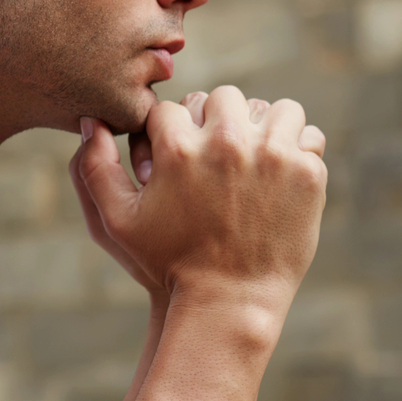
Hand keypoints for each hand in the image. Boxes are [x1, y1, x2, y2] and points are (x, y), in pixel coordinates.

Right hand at [69, 85, 326, 311]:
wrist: (230, 302)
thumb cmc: (167, 263)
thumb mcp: (115, 221)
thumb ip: (94, 167)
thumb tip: (93, 120)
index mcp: (179, 148)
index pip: (174, 107)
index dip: (171, 132)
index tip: (178, 158)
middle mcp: (228, 143)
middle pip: (222, 97)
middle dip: (216, 122)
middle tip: (215, 157)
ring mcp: (273, 155)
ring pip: (272, 107)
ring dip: (261, 127)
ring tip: (252, 158)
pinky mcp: (307, 173)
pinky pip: (307, 134)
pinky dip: (297, 148)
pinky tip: (280, 173)